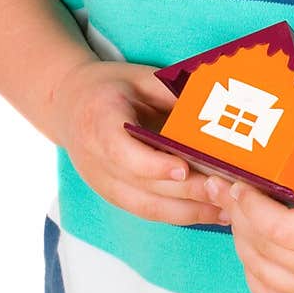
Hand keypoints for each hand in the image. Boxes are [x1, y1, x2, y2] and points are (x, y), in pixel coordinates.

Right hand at [53, 58, 225, 225]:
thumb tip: (214, 110)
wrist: (68, 105)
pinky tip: (207, 213)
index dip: (152, 164)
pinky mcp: (112, 196)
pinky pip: (147, 211)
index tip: (184, 168)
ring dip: (187, 212)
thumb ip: (172, 94)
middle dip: (186, 191)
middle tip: (224, 190)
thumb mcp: (139, 77)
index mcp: (99, 120)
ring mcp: (101, 182)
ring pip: (146, 206)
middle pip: (142, 184)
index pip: (122, 151)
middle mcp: (95, 158)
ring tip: (225, 209)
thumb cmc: (110, 86)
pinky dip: (178, 215)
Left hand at [204, 83, 293, 292]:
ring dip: (242, 243)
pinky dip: (253, 273)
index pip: (280, 231)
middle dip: (237, 217)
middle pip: (264, 252)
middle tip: (223, 187)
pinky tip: (253, 246)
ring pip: (261, 277)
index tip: (237, 182)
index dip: (251, 207)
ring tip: (237, 210)